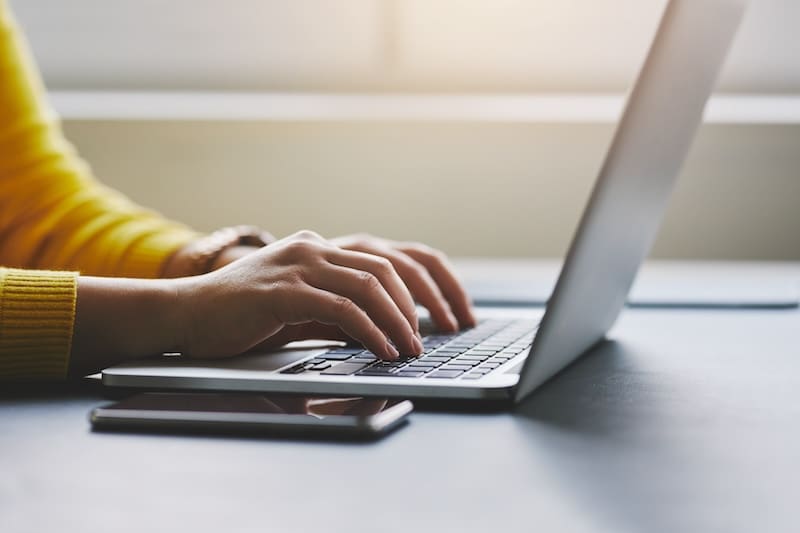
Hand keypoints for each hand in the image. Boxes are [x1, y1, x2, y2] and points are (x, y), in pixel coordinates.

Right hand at [176, 231, 423, 360]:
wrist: (184, 314)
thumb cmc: (238, 315)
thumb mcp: (297, 309)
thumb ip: (335, 314)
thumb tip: (377, 333)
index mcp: (315, 247)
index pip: (379, 261)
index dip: (409, 292)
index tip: (424, 322)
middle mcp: (310, 248)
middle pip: (383, 270)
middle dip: (411, 308)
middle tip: (420, 341)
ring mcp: (296, 266)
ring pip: (368, 287)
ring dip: (396, 322)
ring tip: (408, 349)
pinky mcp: (283, 291)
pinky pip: (342, 310)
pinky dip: (370, 332)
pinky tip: (381, 350)